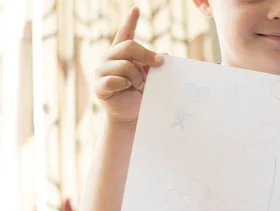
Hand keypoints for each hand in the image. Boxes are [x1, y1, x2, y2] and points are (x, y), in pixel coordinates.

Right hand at [94, 6, 164, 122]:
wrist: (131, 116)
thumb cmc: (140, 95)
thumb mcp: (149, 78)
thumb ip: (154, 65)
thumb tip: (165, 55)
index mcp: (121, 53)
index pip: (125, 34)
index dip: (130, 21)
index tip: (137, 9)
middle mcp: (108, 58)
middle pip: (128, 47)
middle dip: (147, 56)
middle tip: (158, 65)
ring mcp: (101, 71)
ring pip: (124, 65)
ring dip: (137, 77)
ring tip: (139, 86)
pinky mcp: (99, 86)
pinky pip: (115, 80)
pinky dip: (125, 85)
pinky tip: (127, 89)